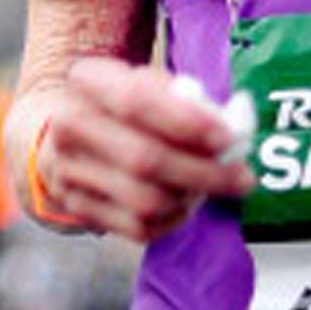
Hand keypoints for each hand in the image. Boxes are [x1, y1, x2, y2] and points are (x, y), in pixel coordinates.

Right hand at [33, 57, 254, 243]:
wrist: (67, 133)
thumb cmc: (123, 106)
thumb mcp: (146, 82)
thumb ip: (185, 99)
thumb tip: (230, 128)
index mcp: (86, 81)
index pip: (136, 102)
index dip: (186, 122)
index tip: (227, 137)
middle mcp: (69, 126)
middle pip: (144, 159)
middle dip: (204, 172)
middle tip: (243, 177)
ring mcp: (67, 171)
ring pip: (145, 201)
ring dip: (192, 198)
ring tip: (213, 187)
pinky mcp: (77, 208)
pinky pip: (138, 228)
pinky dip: (174, 219)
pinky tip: (186, 202)